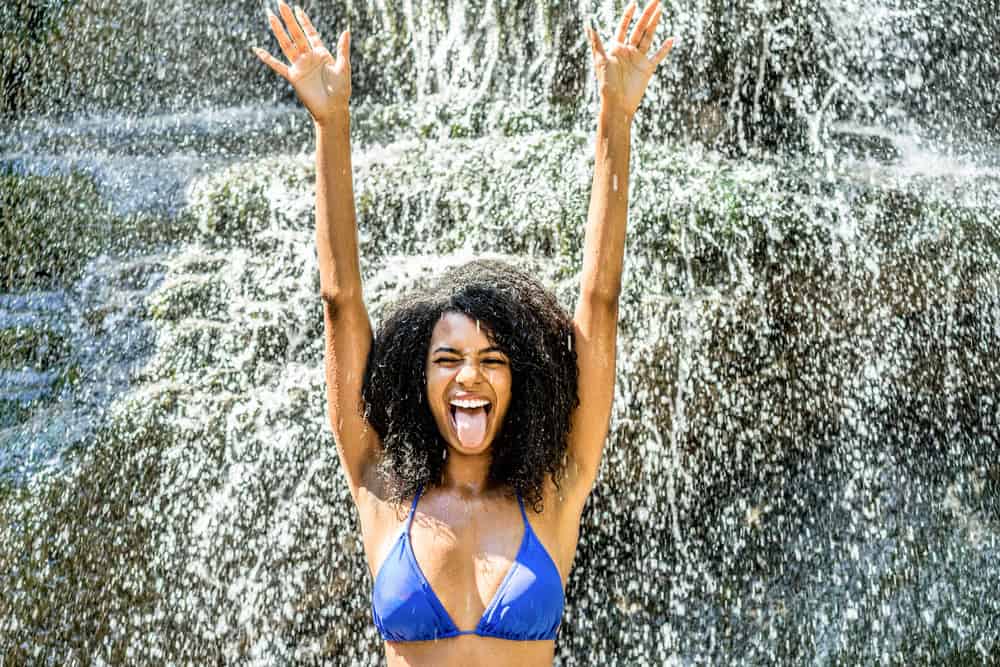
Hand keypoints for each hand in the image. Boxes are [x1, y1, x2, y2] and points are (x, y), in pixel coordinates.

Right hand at [253, 2, 350, 124]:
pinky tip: (257, 50)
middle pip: (297, 35)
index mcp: (321, 54)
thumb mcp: (343, 67)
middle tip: (281, 4)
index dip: (305, 22)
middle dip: (289, 20)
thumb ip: (342, 49)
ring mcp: (300, 66)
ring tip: (271, 17)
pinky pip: (278, 66)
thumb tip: (346, 30)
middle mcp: (309, 58)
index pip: (311, 33)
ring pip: (287, 45)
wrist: (332, 109)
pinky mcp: (294, 77)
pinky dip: (268, 59)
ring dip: (279, 32)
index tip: (298, 9)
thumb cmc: (341, 90)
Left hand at [585, 0, 674, 117]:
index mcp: (616, 48)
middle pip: (639, 29)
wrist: (618, 103)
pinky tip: (671, 39)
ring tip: (660, 10)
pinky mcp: (647, 68)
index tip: (634, 4)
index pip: (623, 27)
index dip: (628, 15)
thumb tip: (589, 26)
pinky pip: (658, 56)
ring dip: (654, 24)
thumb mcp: (600, 61)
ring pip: (648, 37)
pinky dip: (665, 48)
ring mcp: (638, 59)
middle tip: (655, 1)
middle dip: (646, 15)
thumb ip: (597, 43)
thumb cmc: (606, 84)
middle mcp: (628, 51)